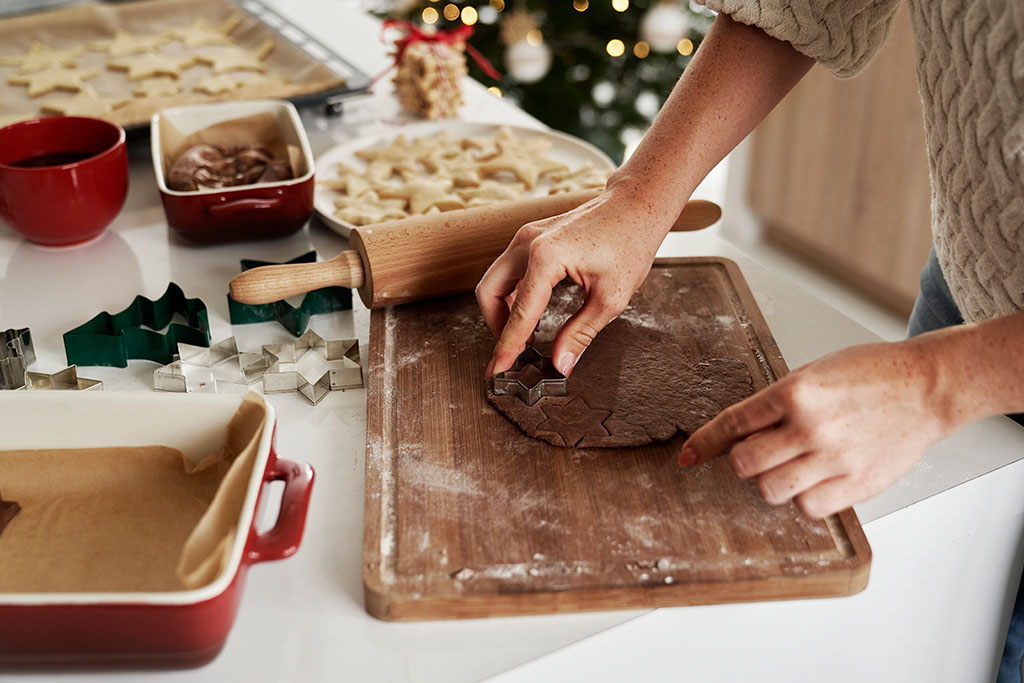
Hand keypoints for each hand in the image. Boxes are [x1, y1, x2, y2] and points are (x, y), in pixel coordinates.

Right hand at [476, 185, 671, 376]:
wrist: (637, 206)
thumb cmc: (630, 243)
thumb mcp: (610, 298)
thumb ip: (580, 334)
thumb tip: (560, 364)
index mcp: (546, 258)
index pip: (519, 313)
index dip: (507, 347)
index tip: (496, 371)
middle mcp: (528, 243)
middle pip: (488, 292)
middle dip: (496, 325)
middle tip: (514, 350)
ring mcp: (527, 235)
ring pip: (495, 279)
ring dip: (503, 309)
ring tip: (526, 334)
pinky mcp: (531, 235)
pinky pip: (508, 269)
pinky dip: (512, 294)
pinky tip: (533, 311)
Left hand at [679, 340, 958, 517]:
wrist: (927, 386)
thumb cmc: (872, 374)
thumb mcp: (814, 372)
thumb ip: (777, 402)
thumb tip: (740, 431)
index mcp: (795, 392)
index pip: (732, 423)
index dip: (704, 444)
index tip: (687, 457)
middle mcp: (810, 426)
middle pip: (745, 465)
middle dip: (744, 461)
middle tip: (762, 453)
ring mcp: (834, 458)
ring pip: (771, 491)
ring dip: (772, 481)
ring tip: (793, 466)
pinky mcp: (857, 484)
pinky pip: (808, 508)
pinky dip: (804, 500)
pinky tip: (817, 480)